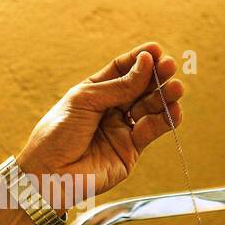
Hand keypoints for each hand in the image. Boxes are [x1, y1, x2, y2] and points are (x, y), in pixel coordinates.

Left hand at [14, 42, 184, 209]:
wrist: (49, 174)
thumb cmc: (57, 135)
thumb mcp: (85, 101)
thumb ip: (119, 86)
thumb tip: (146, 63)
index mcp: (95, 92)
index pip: (122, 70)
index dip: (139, 60)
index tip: (155, 50)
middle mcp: (110, 109)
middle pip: (140, 87)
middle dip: (156, 76)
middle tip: (169, 67)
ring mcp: (122, 129)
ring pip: (150, 108)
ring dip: (164, 97)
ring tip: (175, 88)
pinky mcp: (131, 150)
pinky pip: (152, 131)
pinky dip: (166, 120)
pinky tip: (174, 110)